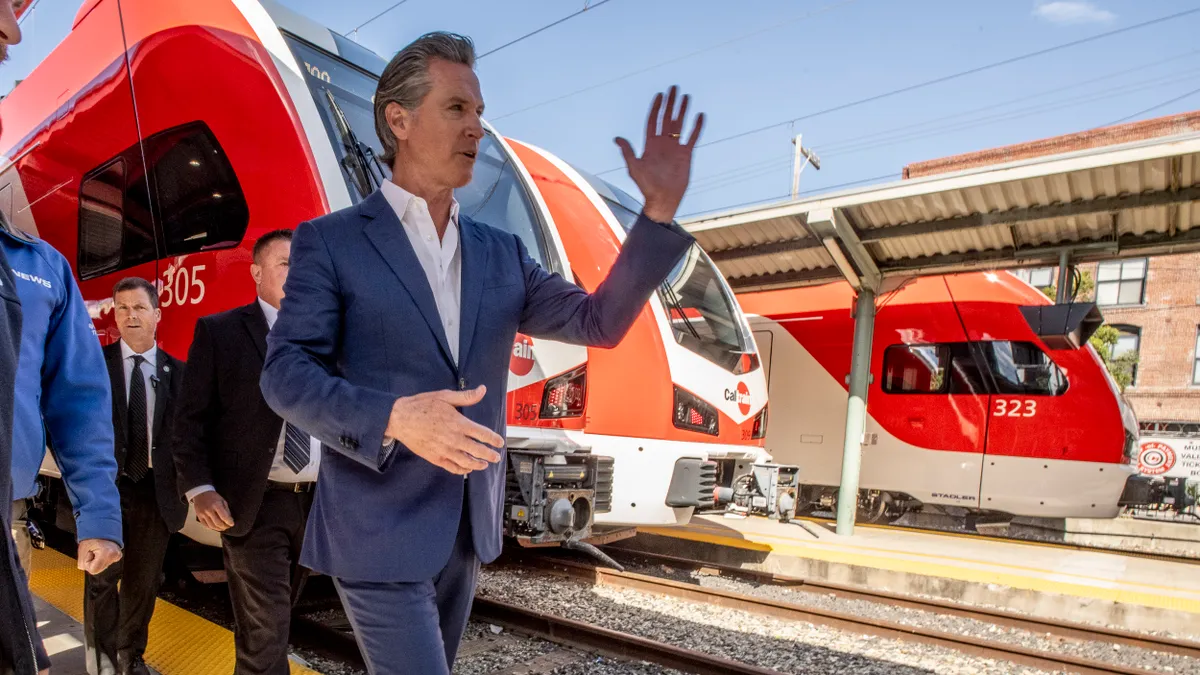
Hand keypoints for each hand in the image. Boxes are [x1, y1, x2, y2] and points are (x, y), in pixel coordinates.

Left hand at [77, 539, 120, 574]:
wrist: (100, 528)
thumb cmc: (92, 536)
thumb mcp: (82, 550)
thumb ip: (81, 563)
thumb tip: (84, 567)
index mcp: (107, 554)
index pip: (93, 570)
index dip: (88, 563)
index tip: (89, 553)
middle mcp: (115, 555)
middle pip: (99, 569)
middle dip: (93, 562)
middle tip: (93, 551)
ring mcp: (117, 555)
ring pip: (102, 566)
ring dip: (97, 560)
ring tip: (97, 550)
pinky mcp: (118, 555)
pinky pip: (107, 562)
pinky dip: (102, 559)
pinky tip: (101, 552)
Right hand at [194, 491, 234, 531]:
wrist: (201, 493)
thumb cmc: (213, 496)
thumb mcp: (222, 500)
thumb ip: (226, 510)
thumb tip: (229, 519)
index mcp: (216, 505)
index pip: (224, 517)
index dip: (229, 522)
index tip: (232, 524)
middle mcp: (209, 510)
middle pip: (218, 523)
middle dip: (224, 526)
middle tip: (228, 526)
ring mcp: (203, 514)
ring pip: (212, 526)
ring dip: (218, 529)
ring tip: (222, 528)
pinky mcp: (199, 516)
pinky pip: (205, 525)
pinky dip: (211, 528)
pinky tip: (215, 527)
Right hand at [385, 386, 503, 474]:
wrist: (399, 419)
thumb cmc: (421, 406)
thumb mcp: (444, 396)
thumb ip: (466, 396)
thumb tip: (482, 390)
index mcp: (458, 423)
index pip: (482, 434)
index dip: (494, 440)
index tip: (500, 443)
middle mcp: (454, 439)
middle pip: (478, 451)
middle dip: (490, 455)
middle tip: (496, 457)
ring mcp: (444, 450)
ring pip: (466, 462)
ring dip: (478, 465)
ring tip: (484, 465)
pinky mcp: (435, 458)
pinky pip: (452, 467)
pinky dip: (461, 470)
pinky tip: (466, 469)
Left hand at [615, 85, 704, 223]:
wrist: (662, 199)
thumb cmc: (646, 186)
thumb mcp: (634, 168)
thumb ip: (628, 152)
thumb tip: (617, 138)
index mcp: (650, 144)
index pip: (653, 121)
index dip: (656, 107)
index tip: (660, 95)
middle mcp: (663, 143)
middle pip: (667, 118)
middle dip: (670, 103)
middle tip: (674, 88)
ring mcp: (675, 148)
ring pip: (679, 125)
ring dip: (682, 111)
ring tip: (686, 97)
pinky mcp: (686, 155)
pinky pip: (692, 137)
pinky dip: (696, 127)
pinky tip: (699, 115)